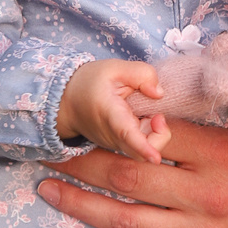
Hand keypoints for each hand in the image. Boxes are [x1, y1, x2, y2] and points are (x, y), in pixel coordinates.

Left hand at [38, 117, 227, 227]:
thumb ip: (219, 109)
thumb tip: (172, 89)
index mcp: (218, 154)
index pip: (150, 136)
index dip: (112, 126)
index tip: (84, 119)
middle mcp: (204, 196)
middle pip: (125, 177)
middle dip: (78, 165)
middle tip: (47, 154)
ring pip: (125, 222)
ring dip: (79, 206)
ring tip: (47, 191)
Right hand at [57, 57, 171, 163]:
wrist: (67, 102)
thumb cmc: (89, 83)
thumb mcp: (114, 68)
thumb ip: (141, 74)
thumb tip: (160, 93)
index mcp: (110, 114)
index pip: (127, 135)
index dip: (143, 147)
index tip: (155, 158)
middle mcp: (112, 135)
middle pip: (141, 152)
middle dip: (160, 138)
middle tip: (158, 116)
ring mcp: (115, 144)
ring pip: (143, 149)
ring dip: (154, 133)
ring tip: (149, 113)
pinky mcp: (119, 146)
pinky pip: (140, 145)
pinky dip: (148, 133)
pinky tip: (141, 117)